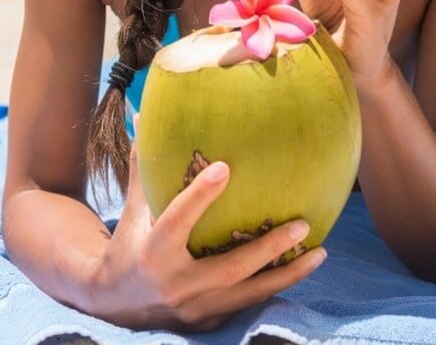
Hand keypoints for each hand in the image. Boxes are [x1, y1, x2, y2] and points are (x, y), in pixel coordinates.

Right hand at [89, 115, 327, 332]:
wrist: (114, 304)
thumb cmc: (128, 245)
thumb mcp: (132, 209)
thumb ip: (143, 166)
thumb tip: (142, 113)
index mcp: (152, 253)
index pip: (176, 222)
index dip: (199, 196)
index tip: (224, 167)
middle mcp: (175, 285)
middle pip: (230, 269)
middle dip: (269, 248)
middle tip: (302, 224)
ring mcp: (194, 309)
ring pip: (248, 294)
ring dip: (287, 274)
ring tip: (320, 253)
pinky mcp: (207, 321)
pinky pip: (246, 304)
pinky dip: (274, 287)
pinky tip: (299, 269)